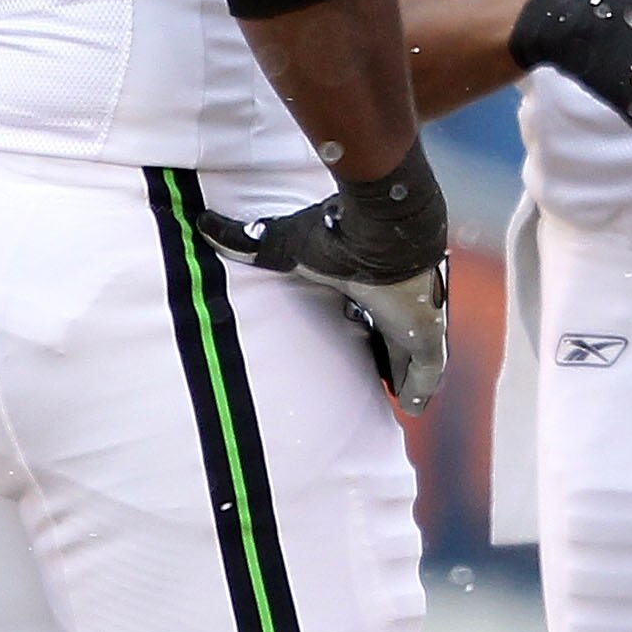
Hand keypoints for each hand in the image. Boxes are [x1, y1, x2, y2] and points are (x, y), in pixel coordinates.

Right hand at [205, 146, 453, 411]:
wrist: (379, 224)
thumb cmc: (337, 232)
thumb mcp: (289, 244)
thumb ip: (250, 242)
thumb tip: (201, 225)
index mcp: (368, 279)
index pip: (371, 308)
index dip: (369, 325)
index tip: (360, 335)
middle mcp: (395, 297)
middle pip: (396, 333)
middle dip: (393, 353)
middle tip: (385, 374)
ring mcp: (416, 313)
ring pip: (417, 353)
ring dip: (412, 373)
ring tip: (407, 397)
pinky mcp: (428, 329)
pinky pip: (430, 367)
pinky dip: (424, 386)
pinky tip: (418, 406)